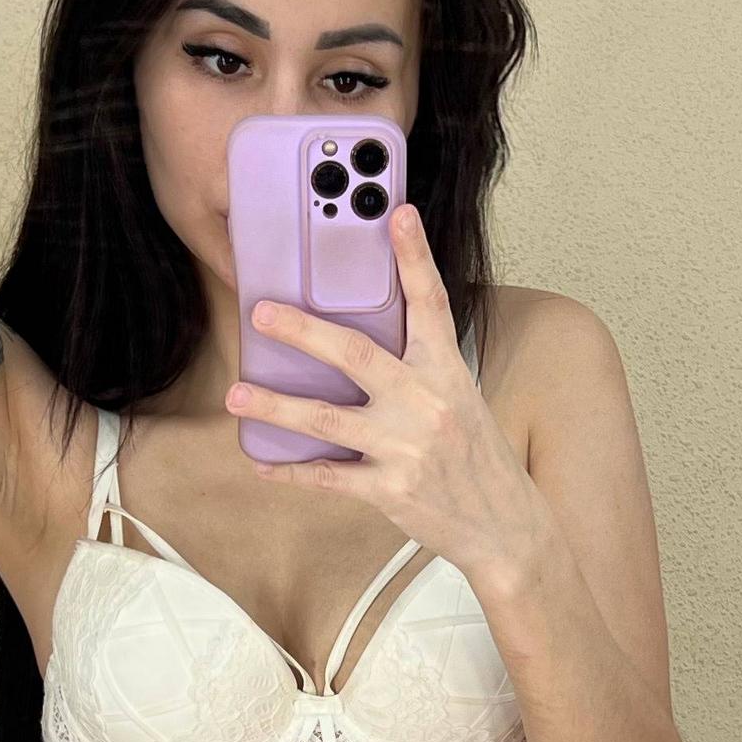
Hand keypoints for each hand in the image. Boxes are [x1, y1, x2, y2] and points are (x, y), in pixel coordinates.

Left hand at [228, 205, 546, 594]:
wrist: (504, 527)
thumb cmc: (476, 458)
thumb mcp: (460, 400)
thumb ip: (418, 369)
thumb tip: (361, 342)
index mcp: (447, 371)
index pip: (431, 302)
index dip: (414, 256)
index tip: (398, 213)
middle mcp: (426, 402)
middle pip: (356, 355)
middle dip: (304, 332)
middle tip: (261, 313)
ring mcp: (407, 447)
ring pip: (328, 420)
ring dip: (276, 407)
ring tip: (237, 395)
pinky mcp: (391, 489)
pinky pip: (328, 477)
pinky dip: (291, 472)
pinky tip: (262, 464)